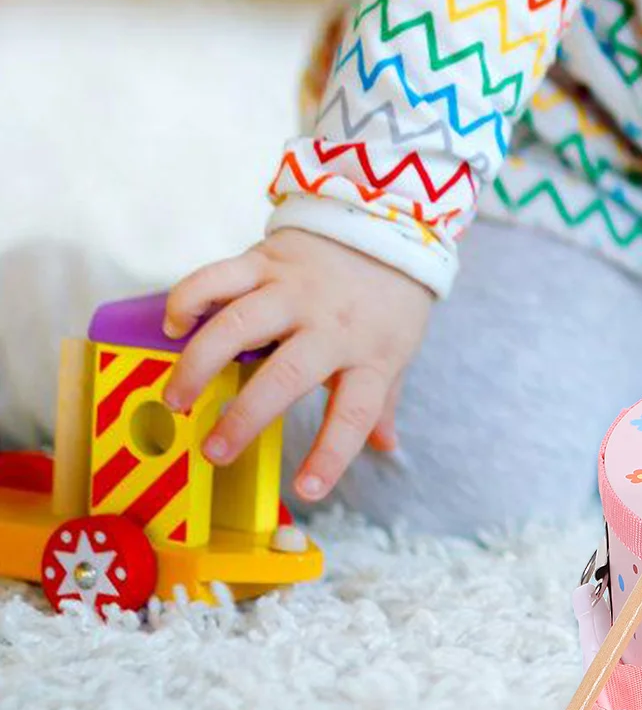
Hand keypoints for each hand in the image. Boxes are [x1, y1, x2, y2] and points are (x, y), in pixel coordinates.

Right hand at [161, 228, 433, 501]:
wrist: (392, 220)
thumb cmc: (389, 298)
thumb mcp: (396, 351)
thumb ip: (383, 401)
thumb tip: (386, 446)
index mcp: (370, 356)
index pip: (355, 415)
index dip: (331, 454)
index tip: (307, 490)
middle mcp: (333, 326)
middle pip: (287, 376)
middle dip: (245, 417)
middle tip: (212, 450)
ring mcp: (297, 290)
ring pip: (239, 325)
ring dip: (201, 364)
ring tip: (177, 398)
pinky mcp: (268, 258)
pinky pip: (219, 277)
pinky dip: (190, 300)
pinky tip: (175, 326)